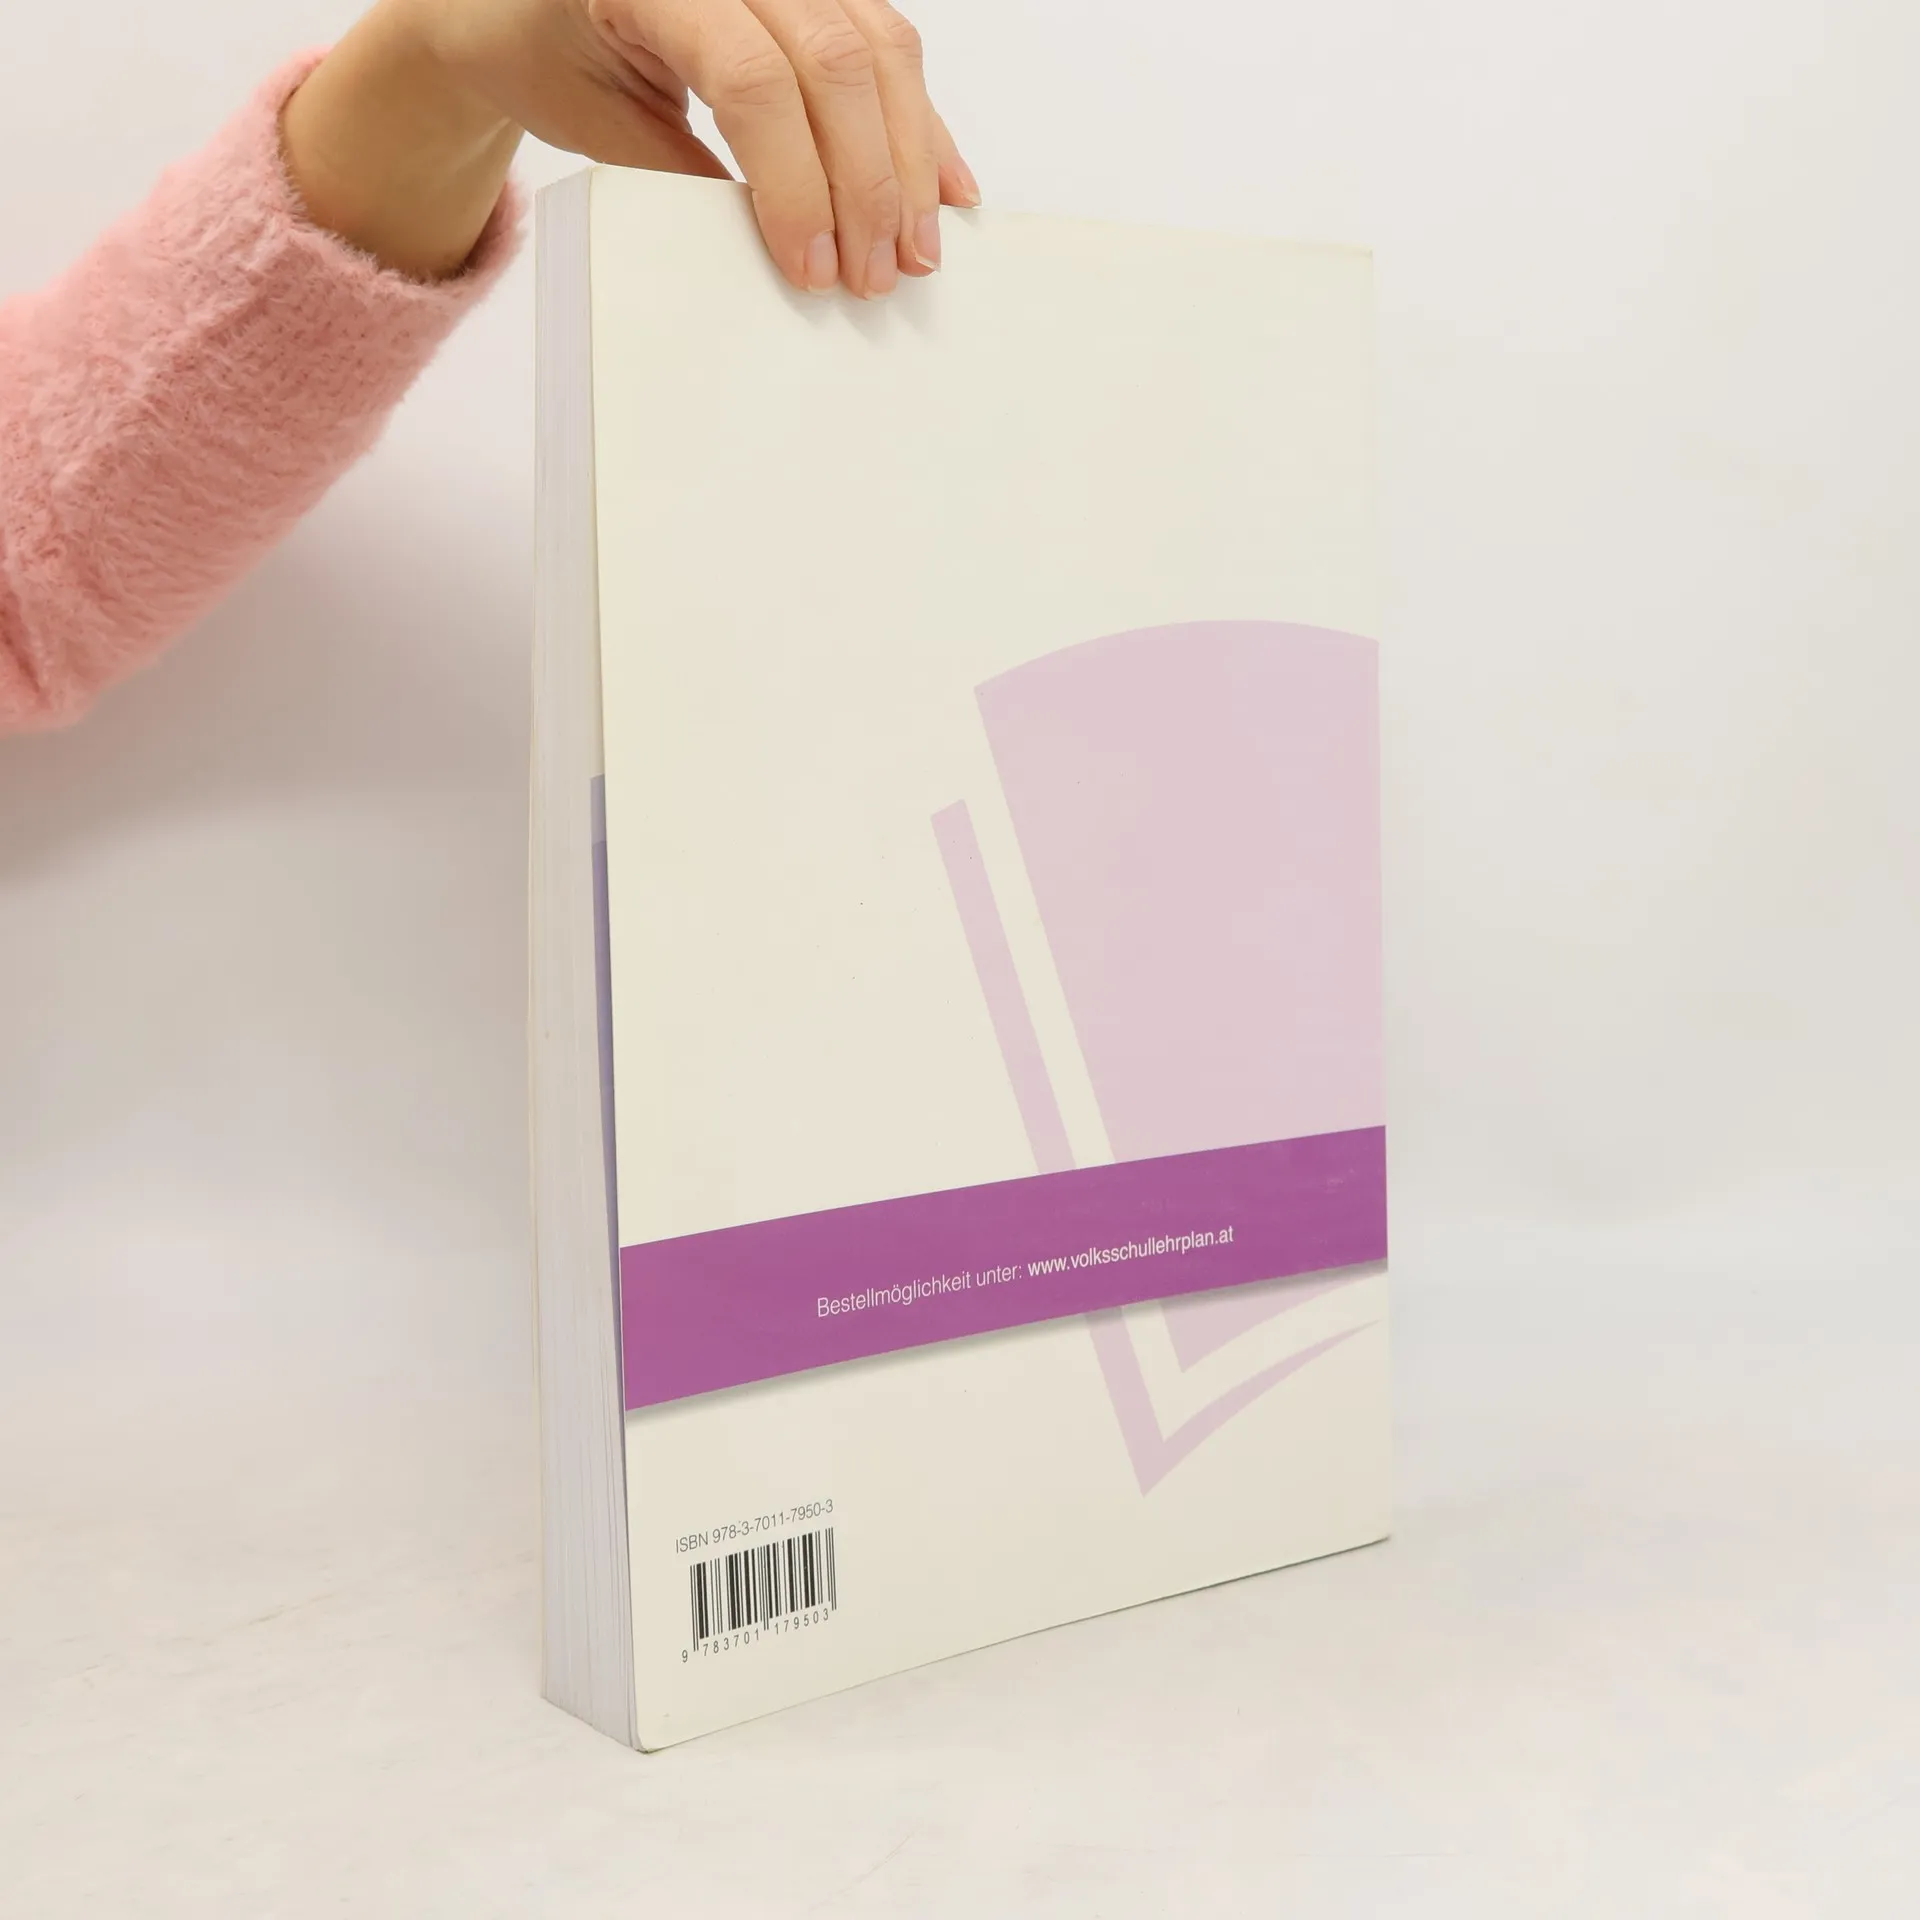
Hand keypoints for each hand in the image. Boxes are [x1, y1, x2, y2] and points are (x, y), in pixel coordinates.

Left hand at [284, 0, 977, 293]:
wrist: (531, 9)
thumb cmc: (559, 61)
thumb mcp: (605, 133)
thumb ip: (690, 182)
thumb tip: (789, 253)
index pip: (752, 78)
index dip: (795, 183)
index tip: (813, 269)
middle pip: (834, 61)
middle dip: (867, 184)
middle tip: (874, 276)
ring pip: (879, 47)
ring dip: (908, 159)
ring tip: (914, 248)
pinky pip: (889, 41)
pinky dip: (921, 123)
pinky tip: (942, 188)